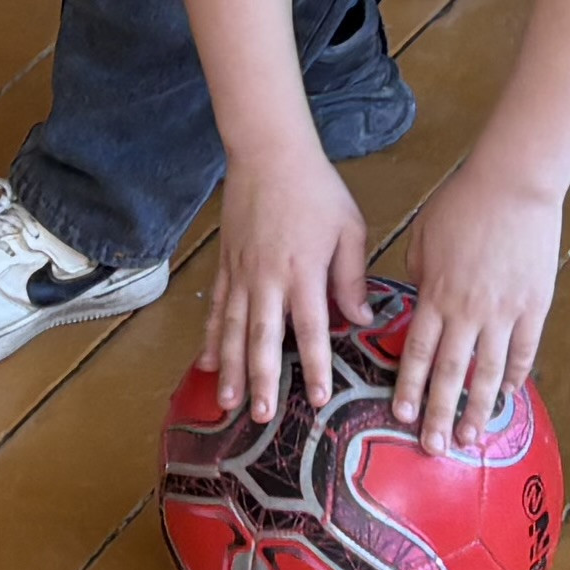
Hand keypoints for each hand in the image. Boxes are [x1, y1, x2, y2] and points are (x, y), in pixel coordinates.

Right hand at [198, 143, 370, 427]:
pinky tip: (207, 363)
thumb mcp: (348, 229)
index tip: (318, 399)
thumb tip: (362, 319)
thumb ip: (351, 277)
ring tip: (228, 402)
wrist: (268, 153)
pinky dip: (210, 338)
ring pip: (232, 330)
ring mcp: (241, 273)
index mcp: (303, 271)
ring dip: (231, 369)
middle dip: (263, 380)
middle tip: (262, 415)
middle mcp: (267, 279)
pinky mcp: (226, 266)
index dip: (316, 366)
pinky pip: (216, 309)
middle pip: (263, 339)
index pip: (312, 329)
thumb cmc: (316, 190)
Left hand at [385, 173, 562, 454]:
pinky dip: (515, 375)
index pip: (419, 352)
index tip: (400, 416)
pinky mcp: (535, 305)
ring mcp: (505, 311)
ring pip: (489, 371)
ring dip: (478, 408)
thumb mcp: (424, 235)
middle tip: (433, 448)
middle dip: (439, 414)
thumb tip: (419, 301)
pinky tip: (507, 395)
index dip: (409, 387)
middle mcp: (469, 311)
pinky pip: (524, 350)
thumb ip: (418, 274)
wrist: (515, 182)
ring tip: (471, 439)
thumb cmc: (463, 201)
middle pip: (451, 373)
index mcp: (437, 294)